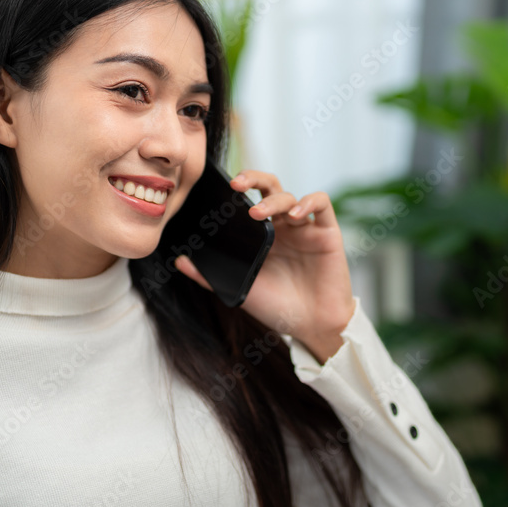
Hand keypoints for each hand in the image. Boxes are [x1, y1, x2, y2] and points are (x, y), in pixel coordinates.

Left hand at [174, 169, 355, 364]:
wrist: (312, 327)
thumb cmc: (278, 307)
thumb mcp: (241, 290)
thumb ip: (210, 277)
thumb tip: (179, 261)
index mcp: (262, 234)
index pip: (250, 199)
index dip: (239, 189)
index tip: (221, 189)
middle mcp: (283, 226)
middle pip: (270, 187)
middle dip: (253, 179)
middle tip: (237, 184)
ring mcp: (306, 228)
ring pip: (290, 196)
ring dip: (273, 200)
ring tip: (258, 213)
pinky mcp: (328, 233)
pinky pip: (322, 204)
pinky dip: (308, 201)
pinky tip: (295, 214)